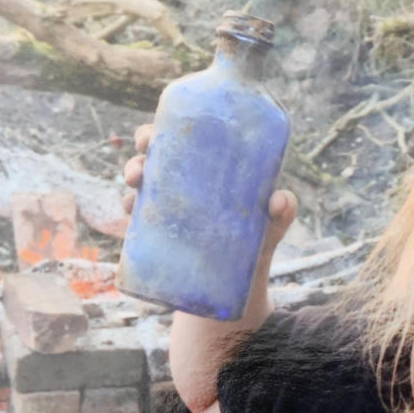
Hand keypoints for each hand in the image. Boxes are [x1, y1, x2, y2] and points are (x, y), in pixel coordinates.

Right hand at [121, 123, 297, 235]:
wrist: (243, 284)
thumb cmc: (260, 242)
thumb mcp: (273, 225)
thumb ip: (283, 211)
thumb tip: (278, 200)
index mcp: (209, 169)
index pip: (183, 138)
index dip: (163, 128)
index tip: (155, 129)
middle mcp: (185, 183)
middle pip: (156, 153)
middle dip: (142, 146)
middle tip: (144, 152)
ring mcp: (171, 208)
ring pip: (142, 183)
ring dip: (132, 175)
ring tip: (135, 182)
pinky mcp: (162, 235)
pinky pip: (139, 219)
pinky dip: (130, 212)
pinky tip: (130, 211)